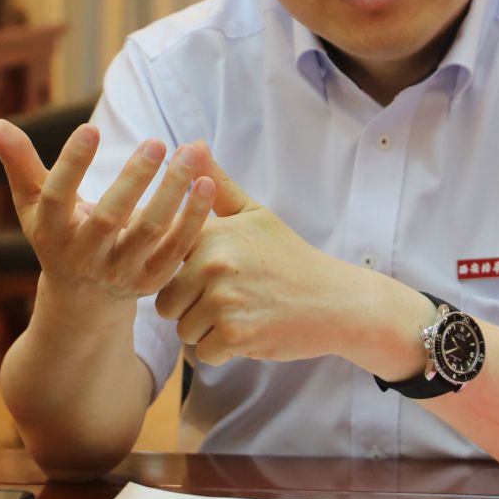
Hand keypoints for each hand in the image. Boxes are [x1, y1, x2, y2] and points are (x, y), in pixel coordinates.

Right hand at [0, 120, 216, 304]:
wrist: (84, 300)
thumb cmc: (58, 235)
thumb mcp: (35, 205)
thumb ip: (20, 164)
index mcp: (51, 233)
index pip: (57, 197)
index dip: (72, 164)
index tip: (91, 128)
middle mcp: (84, 256)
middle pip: (109, 218)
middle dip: (133, 179)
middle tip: (156, 141)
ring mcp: (120, 272)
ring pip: (149, 232)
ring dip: (172, 192)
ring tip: (190, 152)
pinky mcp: (152, 281)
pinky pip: (177, 249)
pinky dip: (194, 219)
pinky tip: (208, 184)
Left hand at [154, 154, 426, 374]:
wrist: (336, 301)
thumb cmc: (290, 257)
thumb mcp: (255, 215)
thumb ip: (216, 185)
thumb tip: (190, 145)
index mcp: (211, 234)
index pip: (161, 260)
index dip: (180, 273)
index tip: (208, 276)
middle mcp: (213, 265)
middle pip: (166, 302)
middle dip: (191, 308)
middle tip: (230, 298)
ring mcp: (224, 301)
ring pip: (183, 330)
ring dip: (207, 331)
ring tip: (243, 313)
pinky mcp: (236, 335)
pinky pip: (203, 353)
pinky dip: (223, 351)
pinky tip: (250, 331)